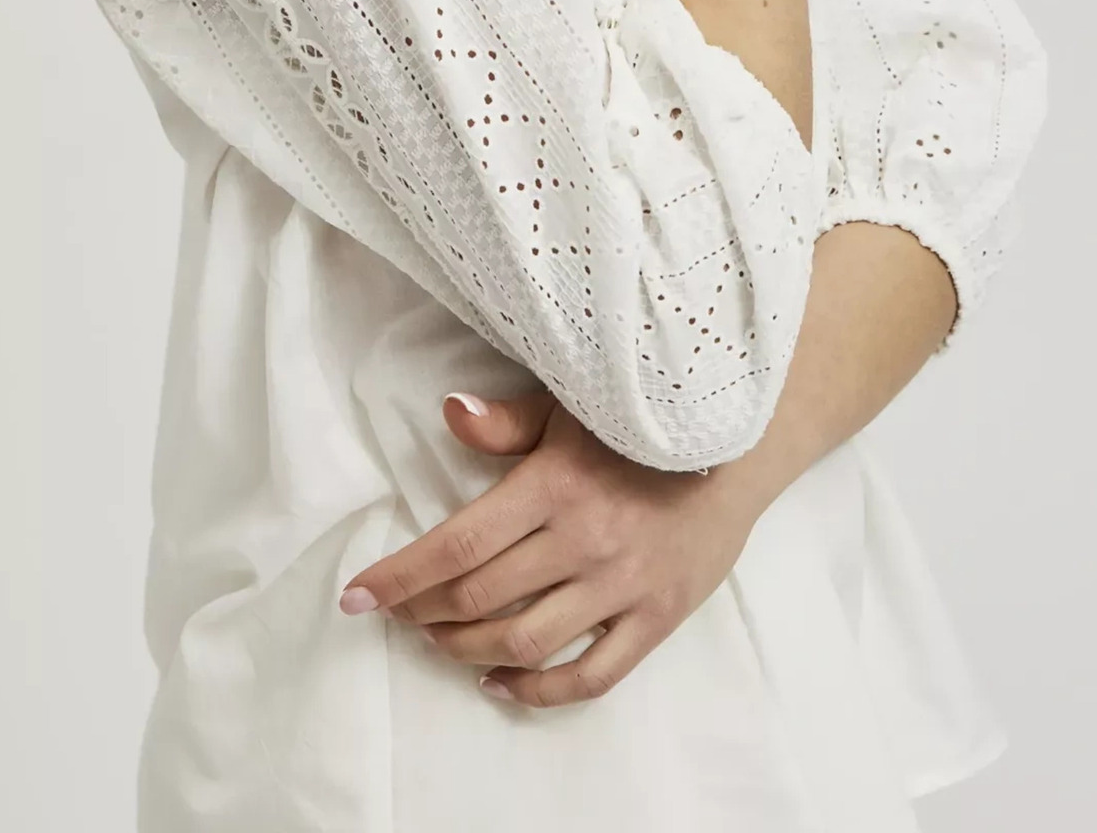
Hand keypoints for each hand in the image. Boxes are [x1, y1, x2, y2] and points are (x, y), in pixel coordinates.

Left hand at [338, 389, 766, 708]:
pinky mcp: (655, 618)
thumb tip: (449, 414)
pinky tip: (500, 681)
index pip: (457, 544)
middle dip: (423, 612)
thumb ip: (508, 422)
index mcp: (553, 485)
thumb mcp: (571, 406)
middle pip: (480, 598)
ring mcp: (621, 587)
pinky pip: (589, 676)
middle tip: (398, 611)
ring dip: (467, 649)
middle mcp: (583, 541)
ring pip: (525, 641)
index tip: (357, 595)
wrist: (739, 444)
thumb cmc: (640, 421)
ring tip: (439, 640)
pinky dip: (537, 691)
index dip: (401, 576)